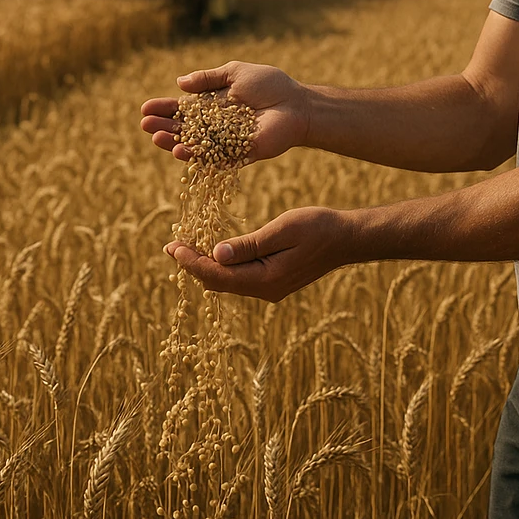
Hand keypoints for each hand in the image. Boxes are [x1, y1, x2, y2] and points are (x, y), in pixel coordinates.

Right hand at [140, 61, 309, 163]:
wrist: (297, 103)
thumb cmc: (270, 85)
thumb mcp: (235, 73)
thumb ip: (208, 78)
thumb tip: (179, 82)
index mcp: (212, 105)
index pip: (182, 109)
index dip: (164, 109)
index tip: (145, 108)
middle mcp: (215, 126)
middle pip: (183, 129)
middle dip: (163, 126)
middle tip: (145, 124)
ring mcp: (224, 142)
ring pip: (193, 145)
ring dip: (173, 143)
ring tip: (156, 137)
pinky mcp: (237, 154)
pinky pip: (213, 158)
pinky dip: (197, 156)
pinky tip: (181, 151)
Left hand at [164, 207, 349, 301]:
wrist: (346, 239)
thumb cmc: (317, 227)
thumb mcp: (282, 230)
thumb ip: (249, 245)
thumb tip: (216, 254)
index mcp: (265, 279)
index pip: (217, 275)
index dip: (191, 261)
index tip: (172, 246)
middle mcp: (265, 290)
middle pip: (218, 283)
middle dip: (193, 265)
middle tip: (172, 245)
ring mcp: (270, 288)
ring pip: (227, 282)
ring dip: (206, 265)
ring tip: (186, 247)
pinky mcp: (273, 281)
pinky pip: (239, 278)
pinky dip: (222, 265)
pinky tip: (214, 251)